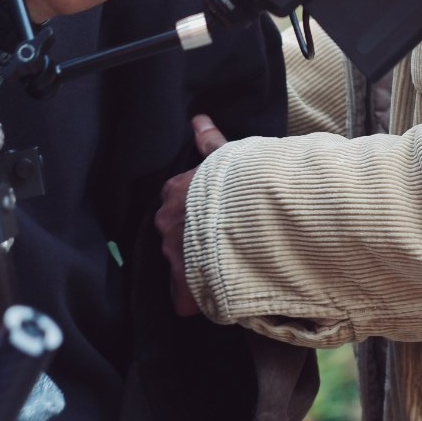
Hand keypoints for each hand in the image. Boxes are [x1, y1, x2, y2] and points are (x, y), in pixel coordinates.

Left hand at [155, 116, 226, 317]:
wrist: (255, 216)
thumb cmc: (244, 182)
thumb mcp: (229, 156)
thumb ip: (210, 141)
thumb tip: (198, 119)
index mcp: (175, 192)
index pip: (173, 206)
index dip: (193, 215)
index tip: (213, 218)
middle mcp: (166, 223)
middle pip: (172, 237)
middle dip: (191, 242)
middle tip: (222, 243)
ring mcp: (173, 255)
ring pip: (178, 267)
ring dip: (197, 269)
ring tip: (226, 267)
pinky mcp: (186, 286)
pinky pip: (184, 300)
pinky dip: (197, 301)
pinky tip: (217, 294)